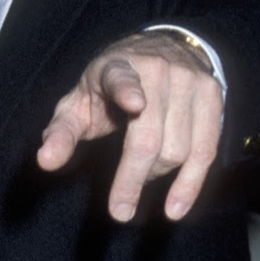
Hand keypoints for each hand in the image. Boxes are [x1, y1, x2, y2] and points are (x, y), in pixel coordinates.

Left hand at [36, 32, 222, 221]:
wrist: (160, 49)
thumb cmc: (109, 86)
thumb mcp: (80, 102)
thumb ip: (62, 132)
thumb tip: (45, 162)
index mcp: (117, 67)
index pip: (121, 79)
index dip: (127, 91)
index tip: (134, 104)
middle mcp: (158, 70)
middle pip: (149, 136)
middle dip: (133, 178)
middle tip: (119, 211)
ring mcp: (190, 82)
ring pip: (179, 148)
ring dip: (156, 177)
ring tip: (139, 182)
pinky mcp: (214, 96)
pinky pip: (206, 149)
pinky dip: (191, 184)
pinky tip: (175, 208)